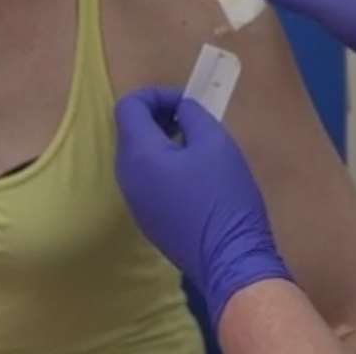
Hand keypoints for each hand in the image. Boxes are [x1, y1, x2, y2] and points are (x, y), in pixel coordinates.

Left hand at [113, 88, 291, 326]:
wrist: (229, 260)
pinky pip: (147, 179)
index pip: (129, 106)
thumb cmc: (223, 197)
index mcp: (138, 154)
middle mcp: (127, 176)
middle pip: (130, 131)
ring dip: (162, 141)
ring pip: (139, 157)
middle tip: (193, 120)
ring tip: (197, 146)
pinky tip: (195, 176)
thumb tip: (181, 109)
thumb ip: (193, 115)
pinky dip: (164, 165)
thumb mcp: (215, 143)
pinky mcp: (147, 219)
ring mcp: (134, 201)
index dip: (156, 95)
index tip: (187, 103)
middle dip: (159, 117)